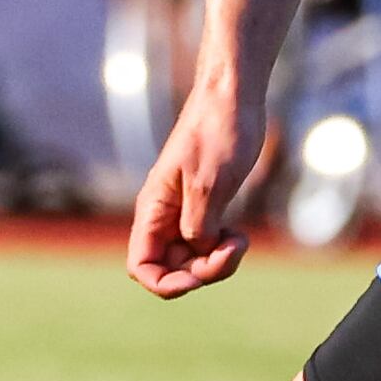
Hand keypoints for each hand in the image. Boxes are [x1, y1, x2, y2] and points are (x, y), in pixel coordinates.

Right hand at [124, 73, 263, 298]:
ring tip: (240, 239)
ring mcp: (184, 213)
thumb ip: (197, 226)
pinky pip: (207, 245)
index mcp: (153, 208)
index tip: (197, 279)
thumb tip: (196, 252)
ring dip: (216, 261)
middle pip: (170, 268)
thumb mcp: (209, 184)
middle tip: (233, 248)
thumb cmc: (218, 132)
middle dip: (202, 272)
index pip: (141, 265)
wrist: (233, 97)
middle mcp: (164, 215)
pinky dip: (223, 249)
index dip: (165, 283)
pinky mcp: (205, 208)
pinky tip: (239, 234)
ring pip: (191, 260)